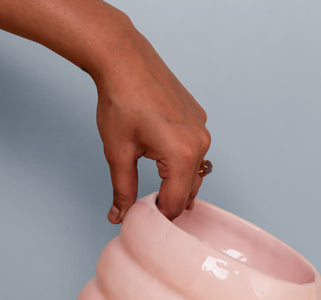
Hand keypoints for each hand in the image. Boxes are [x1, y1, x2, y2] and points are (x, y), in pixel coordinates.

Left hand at [94, 21, 210, 222]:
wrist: (125, 58)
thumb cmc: (120, 100)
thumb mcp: (118, 152)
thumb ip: (123, 190)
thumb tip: (120, 215)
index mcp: (181, 155)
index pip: (174, 203)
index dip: (157, 216)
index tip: (142, 219)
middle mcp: (199, 143)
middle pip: (189, 191)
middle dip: (169, 202)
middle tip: (146, 205)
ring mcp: (202, 130)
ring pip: (194, 172)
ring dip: (177, 183)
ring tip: (155, 183)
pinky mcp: (199, 119)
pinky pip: (195, 151)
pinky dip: (182, 161)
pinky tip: (162, 154)